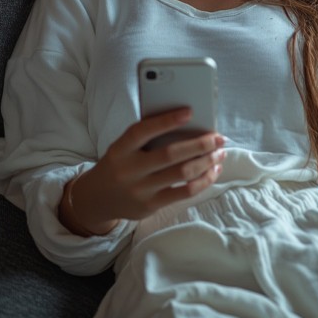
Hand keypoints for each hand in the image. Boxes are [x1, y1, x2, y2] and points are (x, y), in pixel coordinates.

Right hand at [59, 108, 225, 235]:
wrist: (98, 198)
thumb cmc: (119, 164)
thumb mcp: (122, 148)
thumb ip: (145, 137)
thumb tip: (186, 123)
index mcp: (120, 149)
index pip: (142, 131)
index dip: (166, 121)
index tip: (190, 111)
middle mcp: (128, 170)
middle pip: (170, 154)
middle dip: (199, 144)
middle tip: (218, 137)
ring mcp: (140, 190)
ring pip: (181, 174)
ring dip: (206, 162)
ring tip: (219, 153)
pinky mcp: (151, 206)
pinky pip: (184, 193)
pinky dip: (203, 180)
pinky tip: (213, 171)